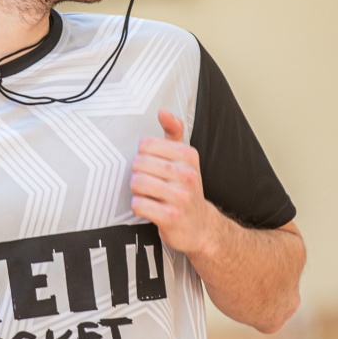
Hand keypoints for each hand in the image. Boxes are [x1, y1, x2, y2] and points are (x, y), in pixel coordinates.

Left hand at [130, 110, 215, 256]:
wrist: (201, 226)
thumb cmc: (186, 188)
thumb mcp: (185, 159)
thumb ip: (173, 133)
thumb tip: (162, 111)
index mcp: (188, 155)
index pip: (146, 144)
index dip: (143, 156)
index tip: (153, 167)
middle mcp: (187, 174)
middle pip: (138, 163)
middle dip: (138, 174)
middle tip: (150, 183)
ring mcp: (180, 196)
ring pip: (136, 183)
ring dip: (137, 191)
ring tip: (150, 195)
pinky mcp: (170, 217)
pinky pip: (139, 205)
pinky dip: (139, 207)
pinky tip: (151, 208)